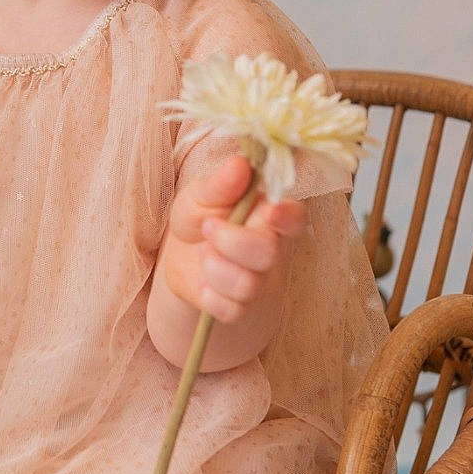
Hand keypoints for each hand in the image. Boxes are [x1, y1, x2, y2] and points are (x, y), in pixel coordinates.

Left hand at [160, 151, 305, 324]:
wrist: (178, 255)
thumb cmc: (200, 216)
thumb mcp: (201, 194)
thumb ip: (220, 183)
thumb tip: (239, 163)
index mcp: (270, 214)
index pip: (295, 217)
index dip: (287, 217)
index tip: (271, 211)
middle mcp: (273, 248)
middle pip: (269, 253)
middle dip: (231, 242)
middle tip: (207, 228)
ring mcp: (260, 281)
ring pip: (248, 285)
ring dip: (214, 268)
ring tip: (202, 253)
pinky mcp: (241, 307)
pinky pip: (230, 309)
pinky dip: (208, 296)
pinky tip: (203, 281)